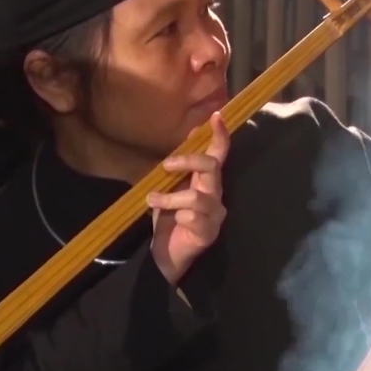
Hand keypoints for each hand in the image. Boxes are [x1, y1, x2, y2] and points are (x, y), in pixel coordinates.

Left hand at [147, 112, 228, 283]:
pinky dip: (176, 216)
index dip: (219, 136)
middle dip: (188, 161)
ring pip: (196, 197)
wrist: (164, 253)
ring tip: (151, 200)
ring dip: (170, 197)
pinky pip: (192, 217)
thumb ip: (180, 167)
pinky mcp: (208, 233)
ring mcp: (214, 215)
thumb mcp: (170, 187)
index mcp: (206, 182)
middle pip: (211, 168)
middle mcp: (215, 195)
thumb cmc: (167, 218)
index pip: (218, 155)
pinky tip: (171, 221)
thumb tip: (190, 134)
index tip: (216, 116)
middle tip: (165, 164)